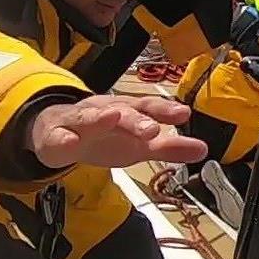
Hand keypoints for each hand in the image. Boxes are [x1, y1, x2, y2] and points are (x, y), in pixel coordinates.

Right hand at [28, 95, 206, 169]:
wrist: (56, 132)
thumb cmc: (104, 136)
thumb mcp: (139, 145)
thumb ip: (170, 148)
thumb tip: (204, 150)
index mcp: (126, 111)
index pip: (148, 108)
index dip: (164, 111)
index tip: (183, 114)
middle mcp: (103, 111)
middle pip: (121, 112)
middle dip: (136, 119)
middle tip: (152, 129)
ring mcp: (78, 122)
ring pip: (88, 117)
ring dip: (100, 117)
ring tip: (112, 117)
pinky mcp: (55, 136)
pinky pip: (57, 137)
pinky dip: (62, 139)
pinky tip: (69, 142)